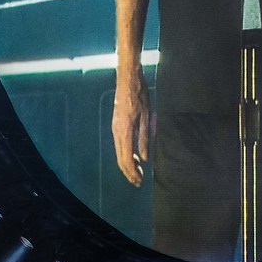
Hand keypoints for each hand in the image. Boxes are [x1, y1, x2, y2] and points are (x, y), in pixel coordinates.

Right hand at [112, 69, 151, 186]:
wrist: (127, 80)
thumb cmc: (140, 96)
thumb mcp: (147, 118)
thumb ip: (145, 139)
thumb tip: (145, 158)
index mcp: (124, 132)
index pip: (127, 159)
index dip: (133, 172)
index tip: (140, 181)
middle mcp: (116, 133)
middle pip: (120, 159)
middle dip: (129, 172)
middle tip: (138, 182)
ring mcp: (114, 128)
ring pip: (118, 153)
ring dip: (127, 164)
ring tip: (137, 172)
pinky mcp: (115, 125)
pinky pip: (119, 145)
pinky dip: (126, 155)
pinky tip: (134, 156)